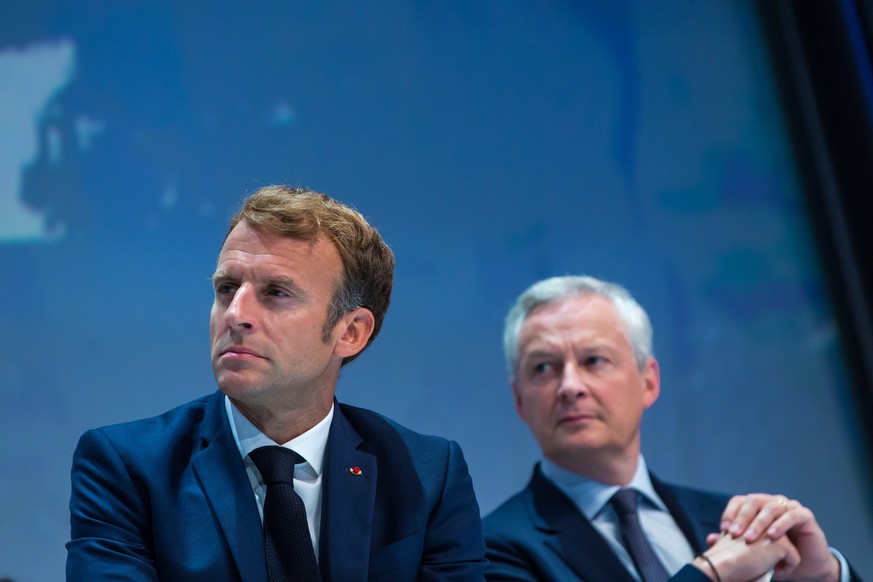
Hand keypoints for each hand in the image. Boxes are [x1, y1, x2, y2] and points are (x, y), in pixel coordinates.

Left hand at [708, 494, 839, 581]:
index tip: (723, 529)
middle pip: (753, 501)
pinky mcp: (805, 515)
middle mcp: (772, 502)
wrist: (806, 567)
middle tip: (735, 534)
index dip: (730, 512)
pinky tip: (772, 536)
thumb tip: (710, 539)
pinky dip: (781, 525)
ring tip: (751, 538)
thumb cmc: (777, 555)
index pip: (739, 501)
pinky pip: (792, 515)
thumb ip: (733, 542)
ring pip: (771, 507)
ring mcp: (789, 507)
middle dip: (742, 517)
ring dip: (759, 523)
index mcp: (758, 507)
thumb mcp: (754, 550)